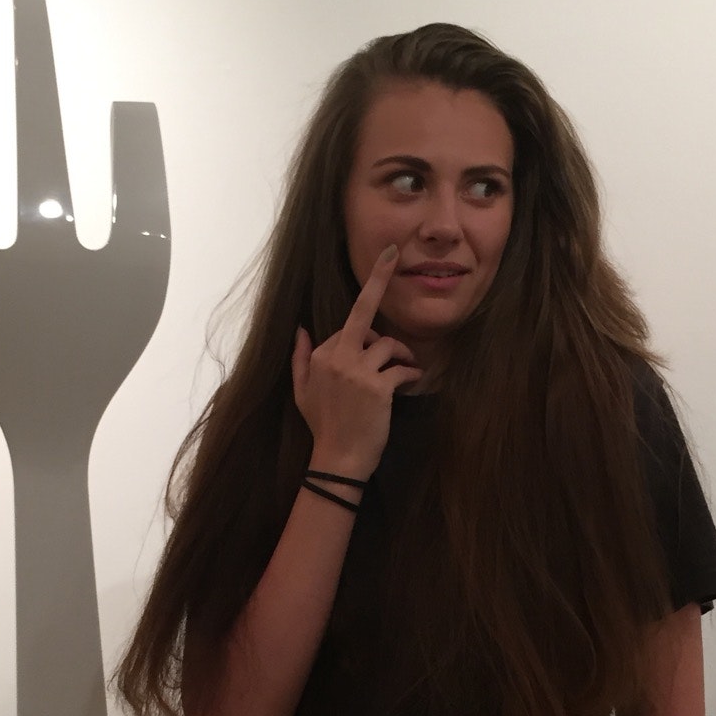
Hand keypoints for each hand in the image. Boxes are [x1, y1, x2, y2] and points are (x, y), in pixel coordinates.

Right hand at [291, 246, 421, 472]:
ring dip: (402, 352)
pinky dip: (412, 372)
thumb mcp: (301, 392)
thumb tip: (300, 329)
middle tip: (392, 255)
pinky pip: (401, 369)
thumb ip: (300, 358)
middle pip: (362, 312)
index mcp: (319, 357)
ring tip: (408, 364)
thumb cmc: (322, 427)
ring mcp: (358, 372)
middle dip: (378, 279)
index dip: (362, 336)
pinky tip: (415, 379)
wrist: (338, 460)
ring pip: (387, 344)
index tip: (375, 331)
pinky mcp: (379, 387)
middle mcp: (337, 358)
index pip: (346, 331)